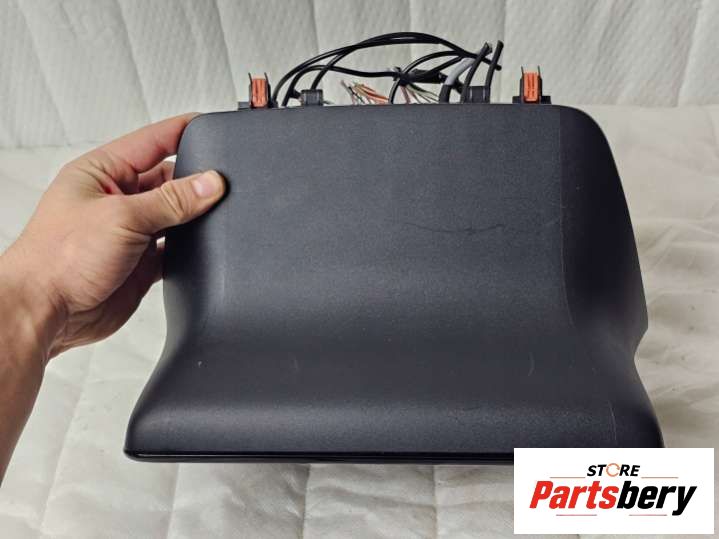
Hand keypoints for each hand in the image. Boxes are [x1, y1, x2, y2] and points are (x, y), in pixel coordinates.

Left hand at [3, 113, 224, 359]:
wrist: (47, 312)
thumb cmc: (60, 258)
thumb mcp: (123, 217)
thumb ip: (171, 200)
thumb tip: (210, 183)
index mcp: (103, 172)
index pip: (153, 141)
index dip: (183, 131)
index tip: (214, 127)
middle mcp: (117, 199)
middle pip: (169, 179)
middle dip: (195, 181)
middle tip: (221, 186)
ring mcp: (130, 232)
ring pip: (176, 215)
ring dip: (193, 217)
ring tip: (213, 216)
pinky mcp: (141, 262)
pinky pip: (175, 248)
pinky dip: (190, 249)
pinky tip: (200, 248)